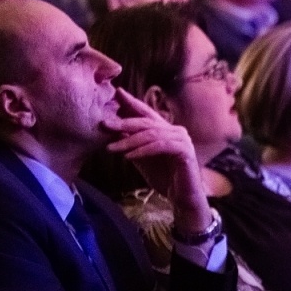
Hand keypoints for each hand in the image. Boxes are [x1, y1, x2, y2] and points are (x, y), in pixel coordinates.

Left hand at [104, 88, 212, 235]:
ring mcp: (182, 140)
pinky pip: (161, 146)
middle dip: (124, 122)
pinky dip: (143, 150)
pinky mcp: (185, 151)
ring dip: (129, 140)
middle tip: (104, 124)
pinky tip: (129, 156)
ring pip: (152, 134)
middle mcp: (176, 131)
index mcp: (166, 129)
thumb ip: (131, 143)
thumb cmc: (164, 178)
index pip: (146, 113)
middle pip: (147, 121)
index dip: (132, 102)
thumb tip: (112, 129)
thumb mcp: (141, 157)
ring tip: (111, 148)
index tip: (115, 93)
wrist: (182, 198)